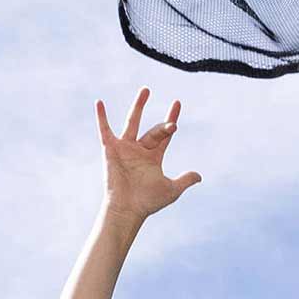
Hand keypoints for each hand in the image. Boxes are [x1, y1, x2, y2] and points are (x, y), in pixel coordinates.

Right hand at [98, 88, 200, 220]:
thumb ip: (185, 180)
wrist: (128, 208)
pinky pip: (104, 130)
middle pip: (154, 130)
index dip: (171, 120)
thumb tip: (199, 176)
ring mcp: (125, 148)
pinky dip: (101, 117)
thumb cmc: (147, 202)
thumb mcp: (171, 190)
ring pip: (133, 122)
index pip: (165, 135)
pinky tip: (99, 102)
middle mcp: (140, 149)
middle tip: (173, 124)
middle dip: (164, 126)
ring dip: (139, 106)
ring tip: (146, 90)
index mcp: (153, 157)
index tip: (177, 104)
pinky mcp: (110, 149)